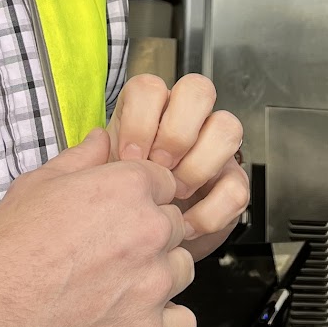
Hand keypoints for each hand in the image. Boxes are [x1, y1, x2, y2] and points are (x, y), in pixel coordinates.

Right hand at [0, 128, 196, 326]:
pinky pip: (183, 323)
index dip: (141, 199)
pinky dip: (163, 324)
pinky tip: (131, 322)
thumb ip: (81, 159)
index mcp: (129, 188)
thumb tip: (102, 139)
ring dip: (158, 278)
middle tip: (109, 256)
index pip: (164, 184)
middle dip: (149, 237)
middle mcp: (151, 232)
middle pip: (175, 227)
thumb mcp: (36, 185)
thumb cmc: (7, 249)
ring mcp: (154, 285)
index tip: (117, 217)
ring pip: (182, 272)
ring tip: (114, 290)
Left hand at [109, 74, 250, 255]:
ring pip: (228, 126)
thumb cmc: (118, 201)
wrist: (140, 240)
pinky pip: (237, 185)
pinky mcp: (231, 182)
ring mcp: (214, 148)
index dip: (140, 120)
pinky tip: (187, 225)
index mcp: (148, 110)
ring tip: (175, 195)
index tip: (128, 157)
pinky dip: (210, 211)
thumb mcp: (97, 179)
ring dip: (198, 166)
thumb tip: (98, 140)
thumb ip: (90, 159)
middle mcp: (186, 119)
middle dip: (177, 132)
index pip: (151, 86)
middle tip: (159, 167)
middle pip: (198, 89)